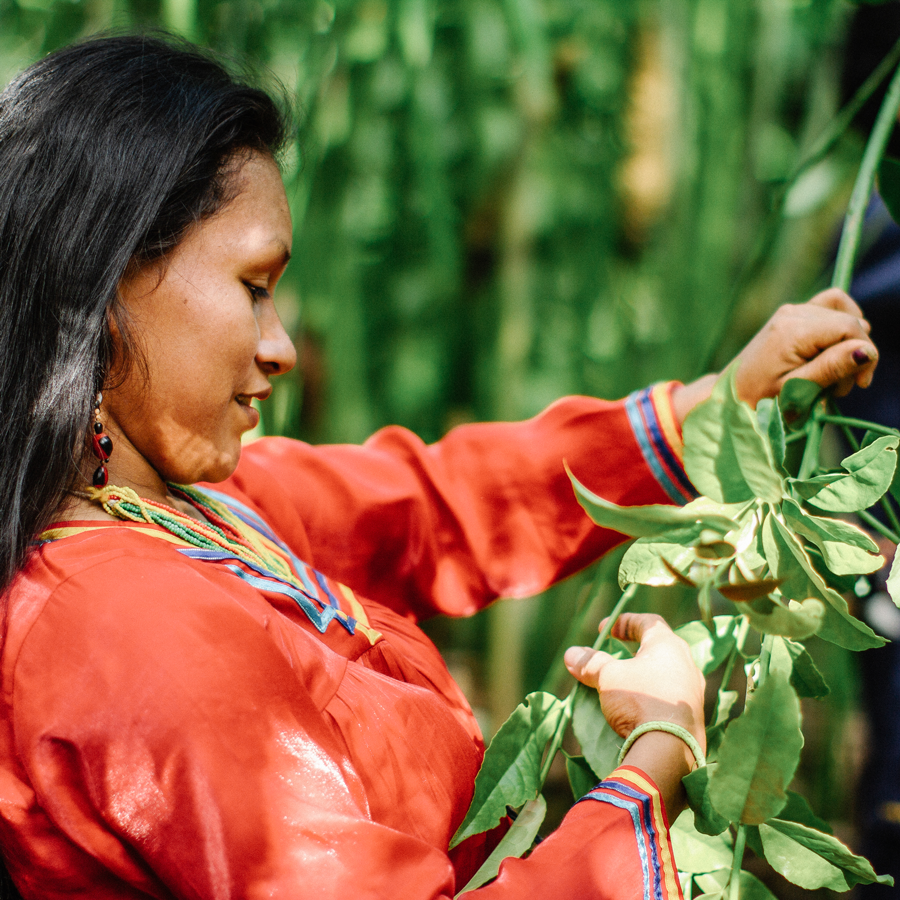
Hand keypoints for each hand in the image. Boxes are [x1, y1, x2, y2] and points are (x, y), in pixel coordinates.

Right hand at [565, 613, 705, 813]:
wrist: (670, 749)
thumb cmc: (639, 701)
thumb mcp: (608, 677)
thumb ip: (591, 663)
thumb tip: (572, 654)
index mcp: (668, 645)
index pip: (648, 622)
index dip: (624, 621)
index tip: (605, 629)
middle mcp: (686, 663)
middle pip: (659, 647)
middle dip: (634, 648)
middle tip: (615, 653)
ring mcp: (693, 690)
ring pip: (666, 672)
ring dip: (644, 673)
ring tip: (623, 682)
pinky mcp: (693, 715)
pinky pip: (670, 695)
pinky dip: (653, 693)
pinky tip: (639, 705)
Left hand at [671, 289, 877, 423]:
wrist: (730, 395)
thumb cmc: (759, 399)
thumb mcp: (796, 390)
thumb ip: (832, 368)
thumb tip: (866, 349)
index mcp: (793, 330)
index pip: (851, 328)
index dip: (865, 355)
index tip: (859, 385)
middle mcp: (793, 313)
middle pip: (849, 322)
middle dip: (855, 354)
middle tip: (839, 387)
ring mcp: (791, 311)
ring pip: (842, 315)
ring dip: (846, 344)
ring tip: (832, 373)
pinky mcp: (791, 315)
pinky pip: (829, 308)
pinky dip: (838, 329)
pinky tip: (833, 352)